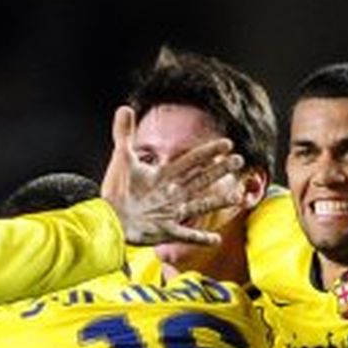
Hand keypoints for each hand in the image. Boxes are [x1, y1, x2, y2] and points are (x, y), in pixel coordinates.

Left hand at [100, 105, 244, 245]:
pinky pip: (186, 235)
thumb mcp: (122, 158)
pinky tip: (216, 240)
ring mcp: (170, 213)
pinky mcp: (165, 231)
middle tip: (239, 160)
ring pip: (200, 205)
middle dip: (220, 170)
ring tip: (238, 197)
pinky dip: (201, 239)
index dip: (209, 151)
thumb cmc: (114, 190)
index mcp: (164, 176)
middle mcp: (171, 194)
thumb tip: (124, 108)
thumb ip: (124, 134)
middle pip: (201, 179)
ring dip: (218, 201)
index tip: (227, 143)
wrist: (107, 216)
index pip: (191, 160)